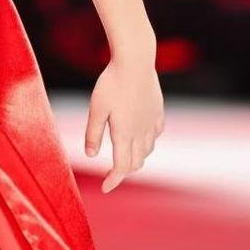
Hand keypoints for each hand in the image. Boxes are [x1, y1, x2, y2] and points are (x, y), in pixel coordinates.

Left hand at [84, 54, 163, 192]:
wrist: (136, 61)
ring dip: (137, 158)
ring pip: (148, 150)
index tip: (106, 188)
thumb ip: (93, 133)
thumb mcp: (96, 109)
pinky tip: (142, 137)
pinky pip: (156, 134)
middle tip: (112, 174)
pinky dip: (148, 142)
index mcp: (124, 134)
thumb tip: (91, 155)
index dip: (114, 180)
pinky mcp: (158, 111)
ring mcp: (152, 122)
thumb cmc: (111, 83)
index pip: (121, 167)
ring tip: (125, 157)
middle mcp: (141, 132)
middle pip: (136, 162)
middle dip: (124, 171)